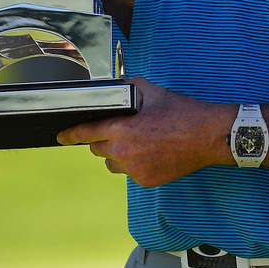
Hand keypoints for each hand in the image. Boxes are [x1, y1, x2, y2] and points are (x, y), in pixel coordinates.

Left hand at [57, 77, 234, 187]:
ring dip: (116, 153)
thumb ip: (127, 87)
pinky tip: (149, 150)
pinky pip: (129, 172)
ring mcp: (134, 170)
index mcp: (121, 129)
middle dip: (101, 138)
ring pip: (112, 162)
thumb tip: (115, 88)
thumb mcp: (152, 91)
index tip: (61, 136)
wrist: (207, 135)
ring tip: (135, 140)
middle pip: (97, 149)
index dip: (71, 134)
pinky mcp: (145, 180)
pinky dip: (133, 162)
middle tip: (118, 128)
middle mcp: (124, 152)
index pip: (86, 133)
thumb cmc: (180, 111)